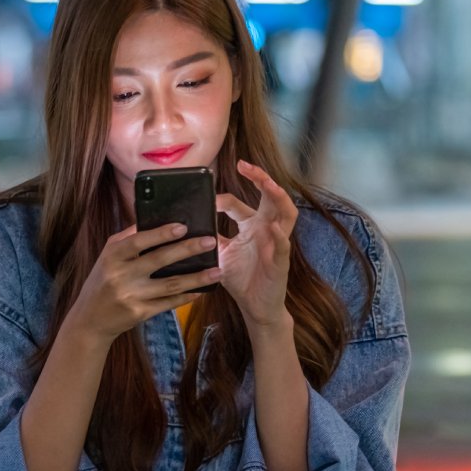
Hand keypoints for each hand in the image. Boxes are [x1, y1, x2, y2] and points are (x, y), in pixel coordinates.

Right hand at [64, 222, 222, 347]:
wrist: (89, 319)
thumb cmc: (102, 281)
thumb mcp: (107, 257)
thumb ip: (128, 238)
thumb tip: (155, 220)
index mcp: (112, 256)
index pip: (138, 241)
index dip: (161, 234)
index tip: (183, 226)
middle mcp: (120, 276)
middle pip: (159, 260)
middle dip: (187, 249)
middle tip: (210, 241)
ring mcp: (131, 296)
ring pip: (170, 284)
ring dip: (197, 278)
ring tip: (217, 271)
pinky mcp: (139, 313)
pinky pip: (168, 303)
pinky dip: (186, 296)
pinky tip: (201, 290)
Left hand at [215, 159, 297, 328]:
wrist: (255, 306)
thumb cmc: (240, 278)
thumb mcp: (219, 255)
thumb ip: (208, 238)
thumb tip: (185, 227)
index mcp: (250, 226)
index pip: (238, 203)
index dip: (223, 197)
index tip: (206, 196)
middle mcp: (266, 229)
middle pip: (269, 197)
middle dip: (260, 178)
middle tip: (245, 165)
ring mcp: (276, 243)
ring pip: (285, 214)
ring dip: (278, 197)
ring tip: (268, 185)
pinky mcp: (280, 261)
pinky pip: (282, 246)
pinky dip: (278, 236)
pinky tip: (272, 227)